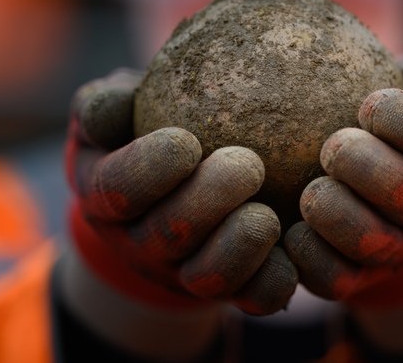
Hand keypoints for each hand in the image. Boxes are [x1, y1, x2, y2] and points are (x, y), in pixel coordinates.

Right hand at [65, 69, 297, 315]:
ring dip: (240, 247)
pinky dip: (275, 280)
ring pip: (208, 276)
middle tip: (247, 165)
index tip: (186, 142)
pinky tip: (297, 248)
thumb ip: (105, 105)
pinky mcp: (230, 288)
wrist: (166, 191)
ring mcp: (184, 271)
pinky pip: (254, 297)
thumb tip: (106, 107)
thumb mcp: (114, 110)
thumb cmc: (140, 129)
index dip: (148, 171)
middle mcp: (141, 242)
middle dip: (208, 202)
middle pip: (167, 234)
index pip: (117, 189)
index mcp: (107, 196)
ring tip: (267, 214)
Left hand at [285, 50, 402, 309]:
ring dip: (339, 217)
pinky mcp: (364, 275)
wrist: (400, 174)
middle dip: (370, 170)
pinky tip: (289, 229)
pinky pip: (338, 280)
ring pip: (376, 244)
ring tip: (312, 190)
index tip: (371, 104)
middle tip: (335, 147)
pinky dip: (310, 258)